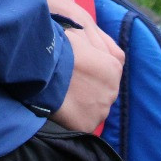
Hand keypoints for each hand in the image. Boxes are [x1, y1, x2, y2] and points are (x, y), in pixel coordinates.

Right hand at [40, 0, 123, 132]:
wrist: (46, 67)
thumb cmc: (61, 46)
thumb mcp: (80, 35)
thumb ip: (90, 46)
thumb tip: (85, 48)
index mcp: (114, 67)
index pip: (109, 74)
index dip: (92, 73)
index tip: (78, 73)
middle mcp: (113, 90)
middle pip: (102, 93)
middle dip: (88, 90)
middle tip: (69, 86)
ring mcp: (101, 110)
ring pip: (94, 110)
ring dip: (82, 105)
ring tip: (63, 98)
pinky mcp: (88, 125)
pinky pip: (83, 124)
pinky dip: (74, 119)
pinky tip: (61, 109)